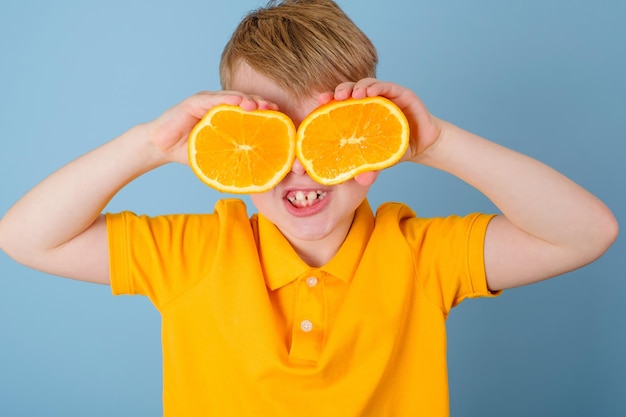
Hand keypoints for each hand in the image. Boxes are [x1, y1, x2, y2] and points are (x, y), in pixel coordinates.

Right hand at [146, 91, 279, 164]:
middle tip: (275, 111)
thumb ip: (234, 161)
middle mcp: (219, 106)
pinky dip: (227, 99)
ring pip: (232, 98)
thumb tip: (259, 177)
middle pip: (245, 102)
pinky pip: (213, 100)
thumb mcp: (218, 157)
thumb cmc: (192, 152)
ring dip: (248, 100)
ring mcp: (207, 102)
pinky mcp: (194, 102)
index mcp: (227, 117)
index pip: (250, 112)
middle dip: (262, 105)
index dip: (265, 113)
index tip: (281, 119)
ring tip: (260, 106)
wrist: (161, 148)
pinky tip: (239, 102)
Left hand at [317, 79, 442, 162]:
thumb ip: (369, 167)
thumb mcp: (379, 159)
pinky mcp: (400, 94)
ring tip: (351, 95)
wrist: (424, 145)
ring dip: (355, 87)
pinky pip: (386, 86)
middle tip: (331, 98)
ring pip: (366, 85)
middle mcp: (369, 102)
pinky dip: (376, 86)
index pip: (339, 105)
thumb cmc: (395, 149)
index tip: (318, 104)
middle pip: (349, 91)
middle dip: (338, 91)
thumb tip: (361, 180)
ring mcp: (384, 96)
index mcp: (358, 115)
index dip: (328, 102)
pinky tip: (369, 92)